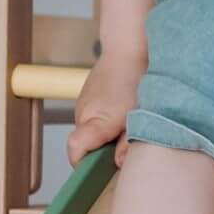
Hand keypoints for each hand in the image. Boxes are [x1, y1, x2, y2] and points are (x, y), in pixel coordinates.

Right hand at [67, 51, 145, 168]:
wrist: (128, 46)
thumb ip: (127, 142)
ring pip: (92, 132)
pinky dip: (108, 121)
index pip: (76, 153)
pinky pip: (95, 118)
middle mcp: (83, 114)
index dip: (87, 166)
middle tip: (126, 143)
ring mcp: (85, 105)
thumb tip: (119, 164)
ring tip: (129, 123)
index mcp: (92, 121)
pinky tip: (125, 111)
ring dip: (108, 134)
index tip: (106, 167)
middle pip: (85, 146)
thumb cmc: (134, 77)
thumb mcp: (136, 114)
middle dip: (104, 151)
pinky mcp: (90, 98)